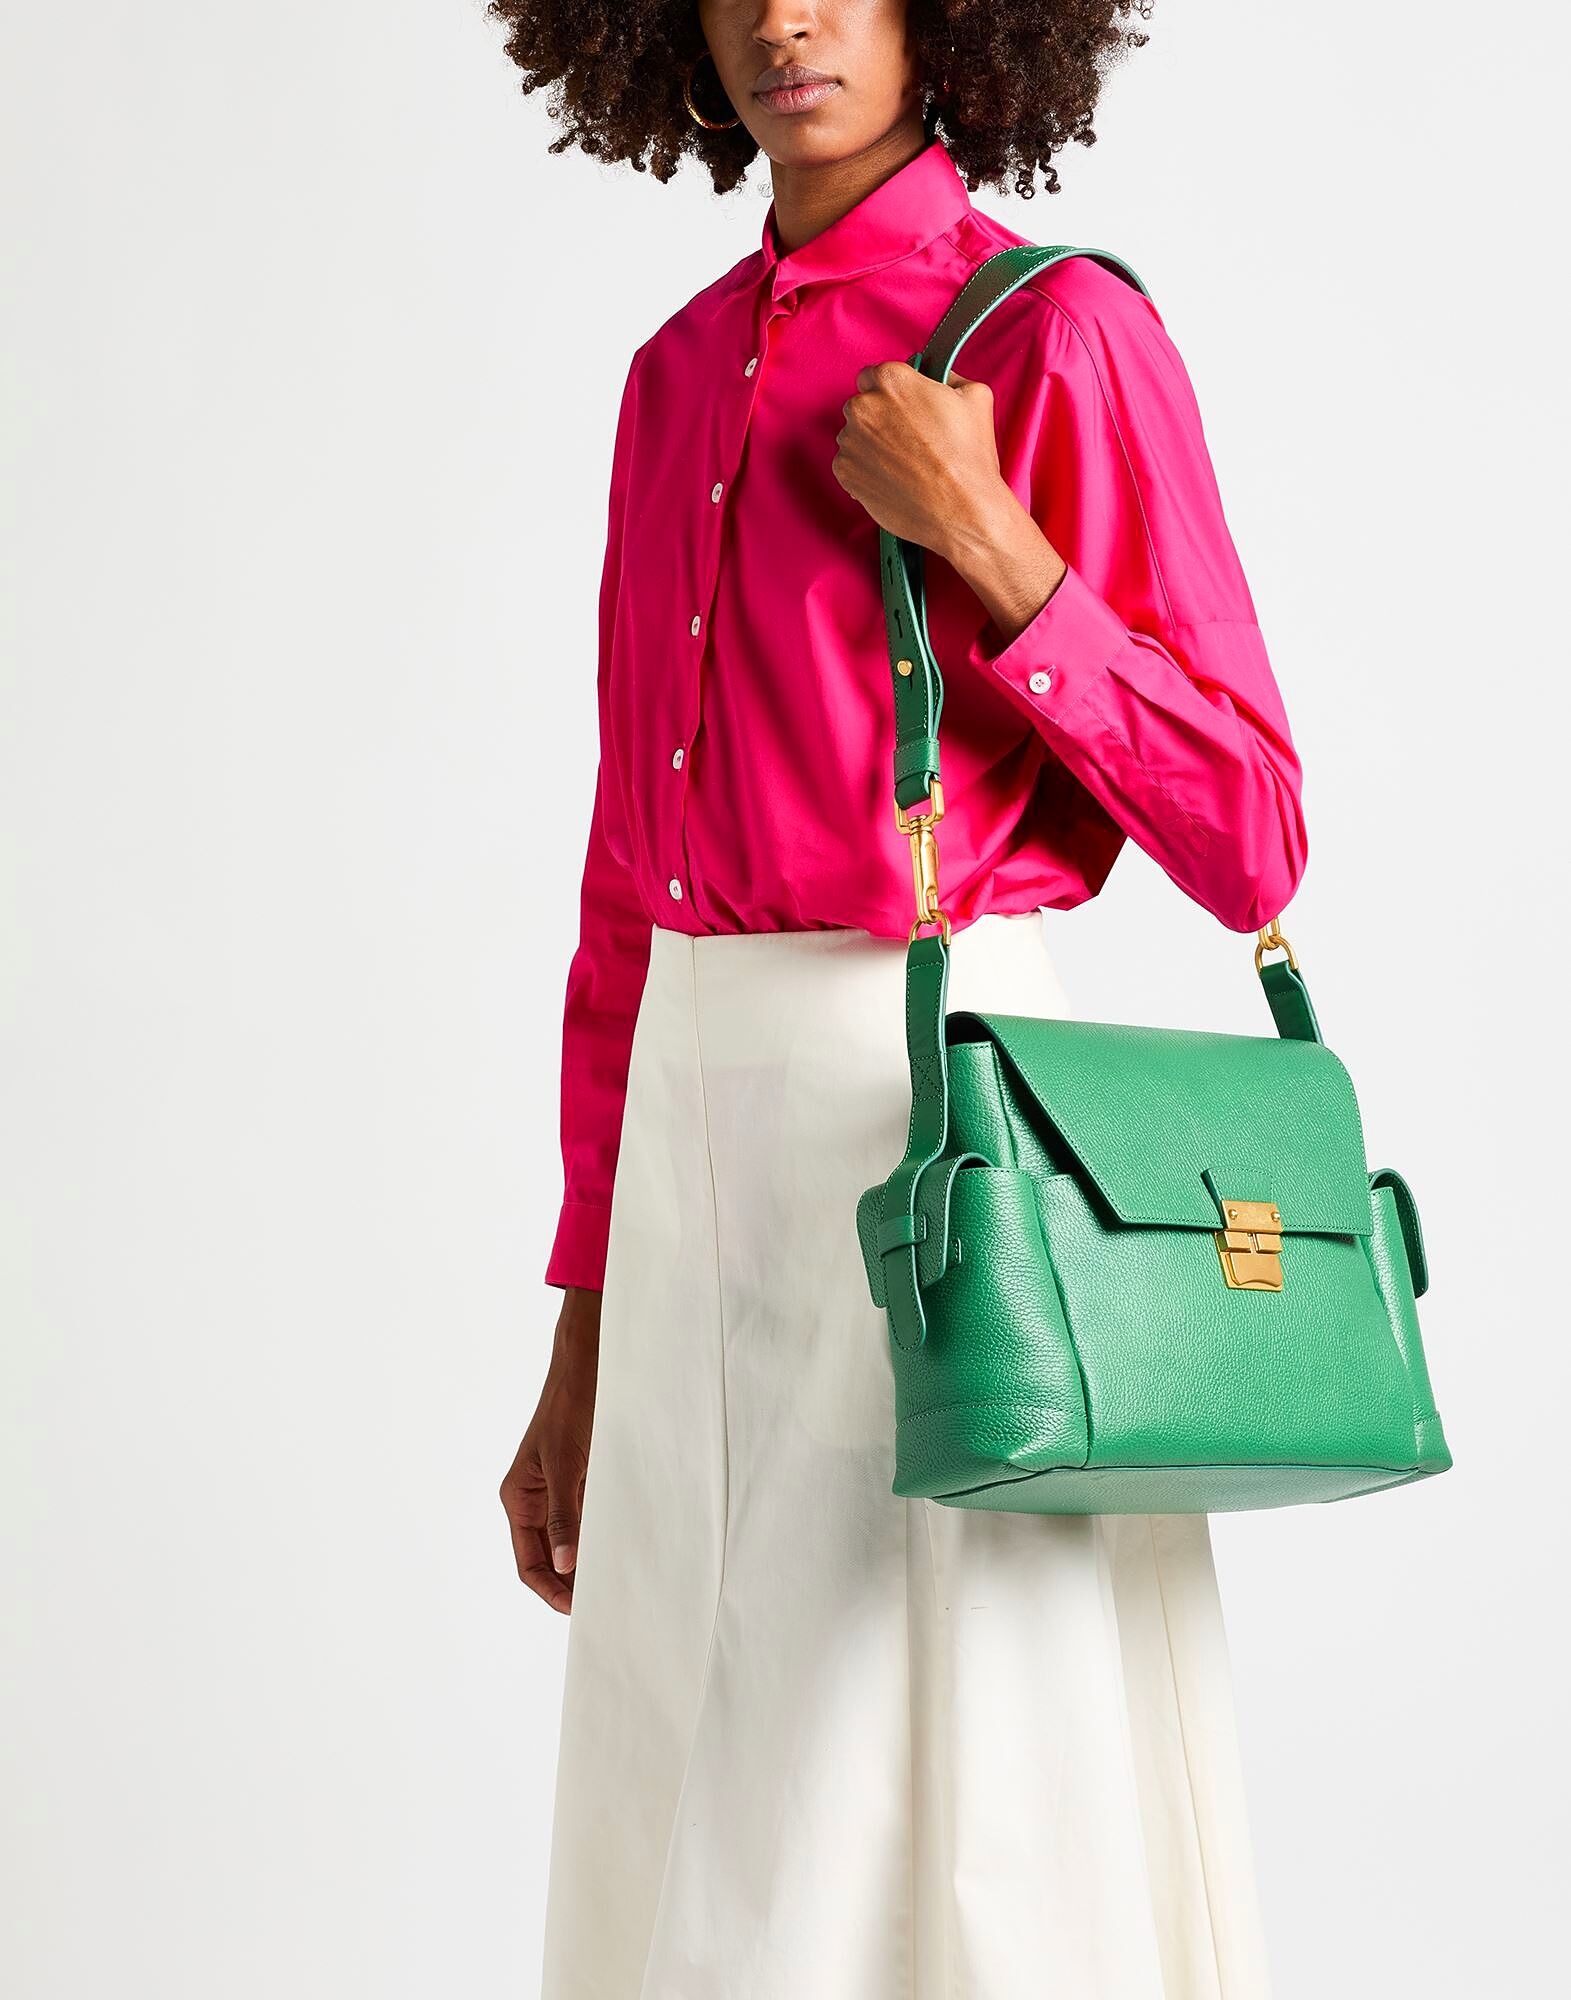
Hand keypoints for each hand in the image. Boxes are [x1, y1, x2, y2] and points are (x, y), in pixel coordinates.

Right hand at [499, 1284, 600, 1613]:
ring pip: (570, 1541)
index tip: (577, 1610)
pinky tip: (622, 1548)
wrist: (590, 1363)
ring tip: (615, 1583)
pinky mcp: (581, 1478)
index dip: (550, 1590)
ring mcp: (558, 1490)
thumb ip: (565, 1514)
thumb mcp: (566, 1463)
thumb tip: (564, 1564)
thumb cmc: (571, 1406)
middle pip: (548, 1557)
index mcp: (519, 1498)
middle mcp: (535, 1498)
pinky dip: (600, 1537)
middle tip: (603, 1603)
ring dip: (587, 1561)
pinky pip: (587, 1519)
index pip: (528, 1562)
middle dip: (570, 1582)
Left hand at [832, 362, 1067, 647]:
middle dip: (879, 417)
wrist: (961, 511)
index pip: (873, 375)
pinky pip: (847, 464)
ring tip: (902, 463)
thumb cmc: (969, 457)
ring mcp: (851, 442)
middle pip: (861, 405)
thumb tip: (940, 377)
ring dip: (870, 444)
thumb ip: (950, 377)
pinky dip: (863, 470)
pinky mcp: (845, 473)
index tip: (901, 406)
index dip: (888, 391)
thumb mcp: (975, 397)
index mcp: (892, 381)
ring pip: (853, 435)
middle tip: (907, 438)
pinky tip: (891, 478)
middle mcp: (864, 407)